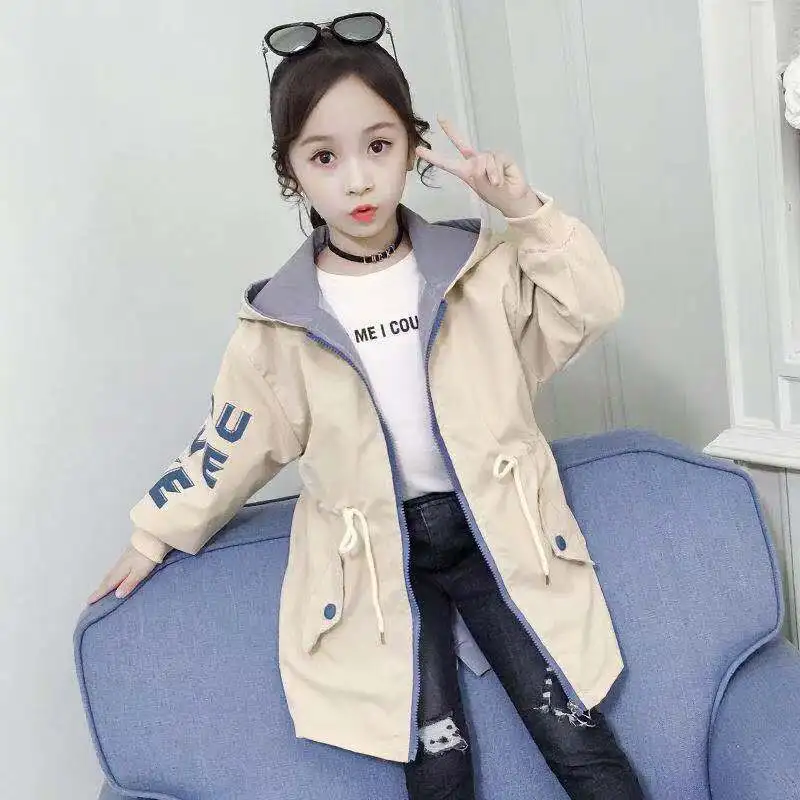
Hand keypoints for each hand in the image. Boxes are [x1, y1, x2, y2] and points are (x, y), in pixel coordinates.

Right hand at [87, 544, 157, 603]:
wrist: (153, 536)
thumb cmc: (147, 557)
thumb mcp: (140, 572)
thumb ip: (129, 583)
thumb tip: (116, 595)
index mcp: (121, 570)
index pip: (108, 584)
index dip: (99, 593)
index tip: (89, 602)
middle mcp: (120, 564)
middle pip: (108, 578)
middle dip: (100, 588)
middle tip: (93, 597)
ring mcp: (125, 558)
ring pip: (112, 572)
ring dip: (106, 581)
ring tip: (102, 588)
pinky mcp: (130, 554)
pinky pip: (117, 568)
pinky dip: (113, 574)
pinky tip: (116, 575)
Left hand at [415, 117, 542, 218]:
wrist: (514, 199)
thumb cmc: (496, 195)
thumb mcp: (480, 188)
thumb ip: (477, 174)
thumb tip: (482, 164)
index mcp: (466, 171)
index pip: (447, 163)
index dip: (433, 157)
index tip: (418, 151)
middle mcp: (475, 162)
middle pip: (461, 143)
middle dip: (451, 130)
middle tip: (440, 117)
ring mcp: (488, 158)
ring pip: (483, 160)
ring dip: (490, 174)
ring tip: (496, 184)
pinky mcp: (501, 156)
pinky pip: (495, 161)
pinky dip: (497, 172)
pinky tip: (500, 180)